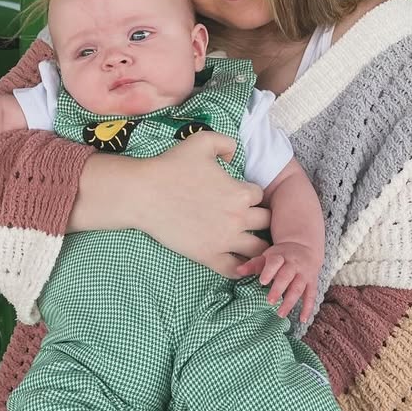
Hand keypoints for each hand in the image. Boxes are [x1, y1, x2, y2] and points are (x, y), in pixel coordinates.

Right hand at [73, 131, 271, 276]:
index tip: (240, 195)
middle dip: (260, 218)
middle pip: (267, 223)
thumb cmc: (171, 165)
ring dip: (258, 245)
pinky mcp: (208, 256)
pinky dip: (240, 267)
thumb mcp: (202, 141)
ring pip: (259, 250)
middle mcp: (238, 218)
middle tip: (249, 218)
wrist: (144, 193)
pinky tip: (237, 261)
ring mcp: (224, 240)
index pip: (260, 195)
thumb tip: (234, 156)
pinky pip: (235, 269)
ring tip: (249, 242)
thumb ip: (226, 142)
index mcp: (240, 193)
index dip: (251, 193)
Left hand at [235, 240, 320, 320]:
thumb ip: (254, 264)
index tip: (262, 281)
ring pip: (298, 288)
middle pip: (286, 276)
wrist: (304, 247)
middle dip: (278, 289)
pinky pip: (311, 296)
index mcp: (280, 256)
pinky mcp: (312, 282)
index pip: (275, 263)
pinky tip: (303, 319)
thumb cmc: (281, 255)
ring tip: (281, 314)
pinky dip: (308, 308)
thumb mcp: (268, 256)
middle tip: (269, 301)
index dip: (269, 271)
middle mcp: (294, 264)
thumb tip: (237, 271)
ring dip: (290, 301)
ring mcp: (304, 274)